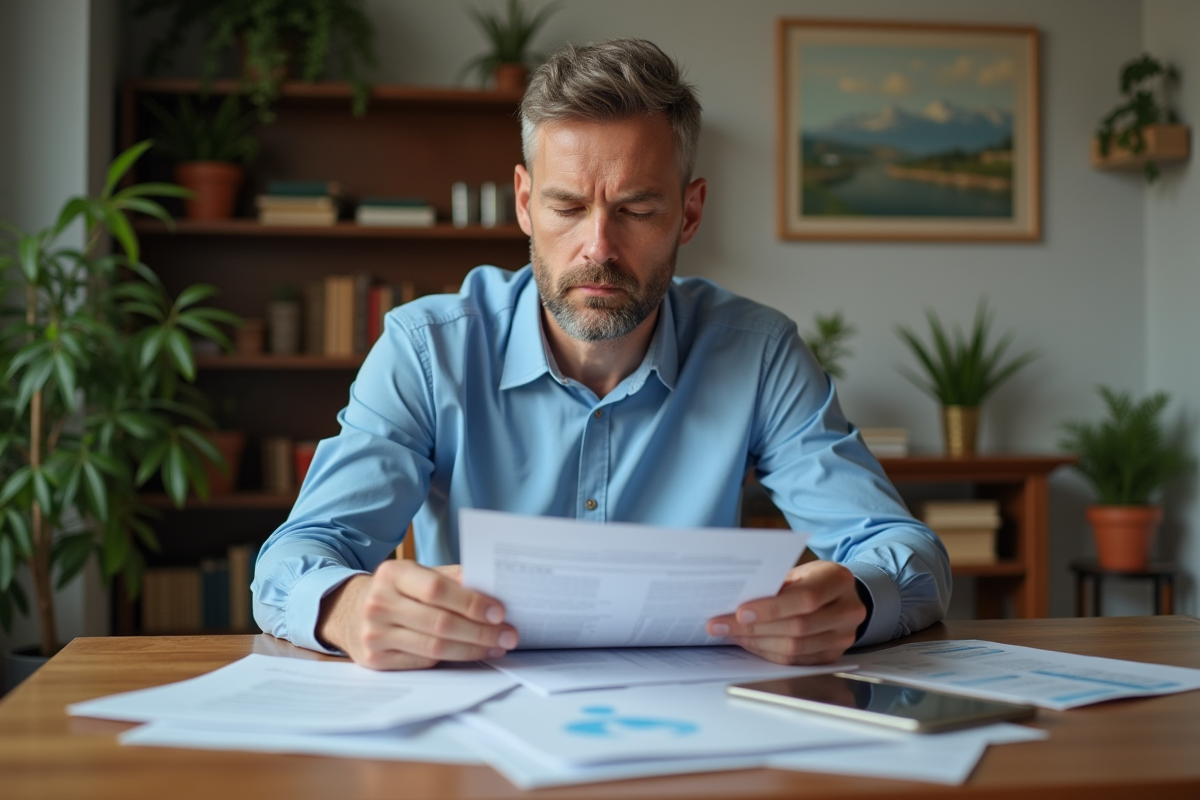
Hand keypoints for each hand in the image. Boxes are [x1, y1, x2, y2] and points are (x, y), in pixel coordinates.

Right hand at [316, 561, 517, 669]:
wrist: (348, 611)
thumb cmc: (396, 590)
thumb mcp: (417, 574)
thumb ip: (451, 579)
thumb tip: (494, 589)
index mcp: (392, 574)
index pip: (437, 589)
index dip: (471, 602)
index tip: (500, 611)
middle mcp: (379, 603)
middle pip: (440, 623)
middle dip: (481, 631)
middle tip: (509, 634)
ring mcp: (374, 634)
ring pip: (434, 647)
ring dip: (473, 649)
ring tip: (498, 645)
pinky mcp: (375, 660)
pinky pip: (423, 662)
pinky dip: (453, 660)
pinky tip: (473, 654)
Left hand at [705, 560, 864, 664]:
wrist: (842, 595)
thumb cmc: (814, 579)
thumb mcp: (800, 571)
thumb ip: (776, 584)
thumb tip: (735, 601)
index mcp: (838, 581)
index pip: (806, 598)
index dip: (771, 608)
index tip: (739, 612)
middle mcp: (847, 610)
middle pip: (797, 627)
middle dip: (753, 628)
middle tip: (721, 626)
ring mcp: (843, 637)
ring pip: (794, 648)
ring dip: (756, 643)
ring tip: (730, 634)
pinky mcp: (833, 655)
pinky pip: (795, 661)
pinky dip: (767, 652)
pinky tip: (748, 642)